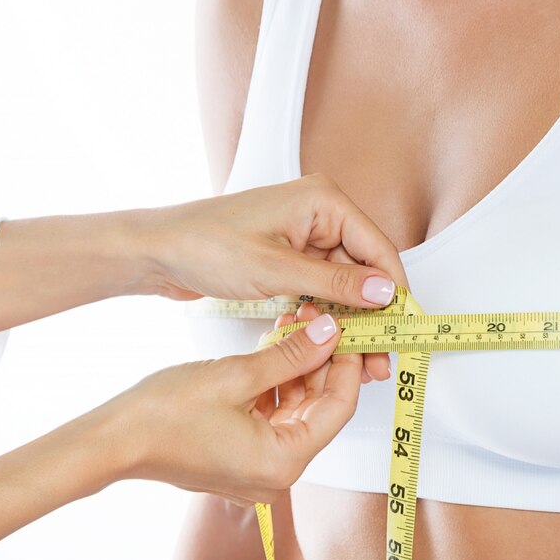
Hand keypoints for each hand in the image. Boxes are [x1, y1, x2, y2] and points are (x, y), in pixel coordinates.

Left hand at [0, 173, 406, 380]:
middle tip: (379, 356)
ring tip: (357, 359)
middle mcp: (320, 212)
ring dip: (350, 319)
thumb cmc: (206, 245)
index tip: (401, 330)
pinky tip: (327, 341)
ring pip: (344, 282)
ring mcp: (305, 233)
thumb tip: (384, 294)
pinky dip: (325, 313)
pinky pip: (321, 285)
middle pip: (364, 267)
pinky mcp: (289, 254)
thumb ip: (335, 285)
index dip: (393, 291)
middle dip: (373, 313)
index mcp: (323, 200)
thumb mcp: (276, 270)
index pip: (377, 247)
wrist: (158, 251)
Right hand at [0, 312, 360, 559]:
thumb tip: (329, 334)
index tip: (349, 330)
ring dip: (296, 367)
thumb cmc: (164, 416)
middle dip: (320, 361)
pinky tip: (273, 346)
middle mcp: (275, 474)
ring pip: (295, 409)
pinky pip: (271, 416)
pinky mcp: (239, 456)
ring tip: (296, 323)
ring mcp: (256, 467)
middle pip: (318, 409)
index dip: (346, 364)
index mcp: (283, 462)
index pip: (338, 408)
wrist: (115, 439)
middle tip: (321, 319)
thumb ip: (290, 355)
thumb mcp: (237, 375)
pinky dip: (275, 384)